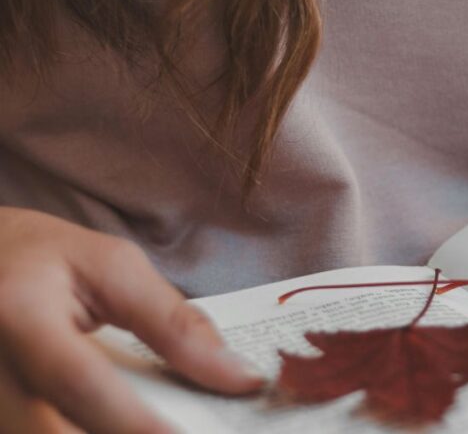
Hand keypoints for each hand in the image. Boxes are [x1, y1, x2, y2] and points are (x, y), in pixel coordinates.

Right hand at [0, 207, 263, 432]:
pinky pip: (39, 433)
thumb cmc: (42, 260)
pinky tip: (125, 426)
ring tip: (161, 426)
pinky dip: (86, 433)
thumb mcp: (112, 267)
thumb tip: (238, 376)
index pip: (78, 381)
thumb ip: (174, 321)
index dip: (133, 422)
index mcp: (18, 314)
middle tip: (178, 432)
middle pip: (51, 432)